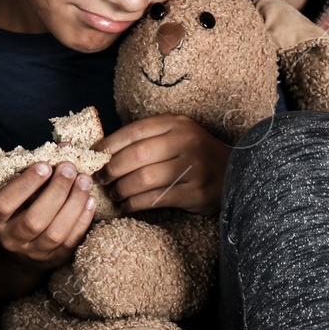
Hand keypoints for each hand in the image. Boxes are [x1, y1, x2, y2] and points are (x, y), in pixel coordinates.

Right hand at [0, 160, 97, 273]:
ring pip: (55, 233)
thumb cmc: (20, 207)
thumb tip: (65, 148)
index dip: (25, 184)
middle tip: (69, 169)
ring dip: (73, 204)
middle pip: (34, 220)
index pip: (5, 203)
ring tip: (84, 181)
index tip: (44, 165)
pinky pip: (71, 242)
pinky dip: (83, 220)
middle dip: (56, 192)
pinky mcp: (54, 260)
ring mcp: (33, 252)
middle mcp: (11, 238)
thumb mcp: (17, 189)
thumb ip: (36, 169)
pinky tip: (90, 199)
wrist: (20, 248)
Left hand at [92, 114, 231, 217]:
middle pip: (136, 156)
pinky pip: (156, 199)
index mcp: (176, 123)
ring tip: (114, 194)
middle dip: (112, 169)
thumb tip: (103, 150)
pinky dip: (135, 204)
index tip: (93, 155)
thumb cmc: (194, 153)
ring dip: (121, 189)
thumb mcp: (176, 134)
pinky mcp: (195, 193)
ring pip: (144, 179)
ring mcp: (192, 168)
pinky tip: (127, 205)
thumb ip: (148, 137)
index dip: (109, 144)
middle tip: (100, 179)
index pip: (135, 131)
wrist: (235, 172)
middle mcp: (185, 142)